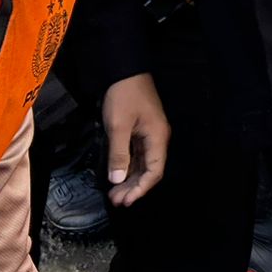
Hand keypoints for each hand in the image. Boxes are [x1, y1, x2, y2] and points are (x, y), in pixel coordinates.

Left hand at [101, 73, 169, 208]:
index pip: (154, 171)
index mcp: (157, 137)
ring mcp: (149, 134)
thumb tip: (117, 180)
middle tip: (116, 200)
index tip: (126, 201)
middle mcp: (157, 138)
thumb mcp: (118, 125)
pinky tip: (117, 176)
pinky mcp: (140, 131)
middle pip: (150, 170)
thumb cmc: (124, 96)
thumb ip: (119, 154)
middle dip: (134, 187)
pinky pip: (137, 155)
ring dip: (129, 179)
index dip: (141, 188)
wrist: (124, 71)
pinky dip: (128, 167)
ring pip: (143, 164)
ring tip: (114, 193)